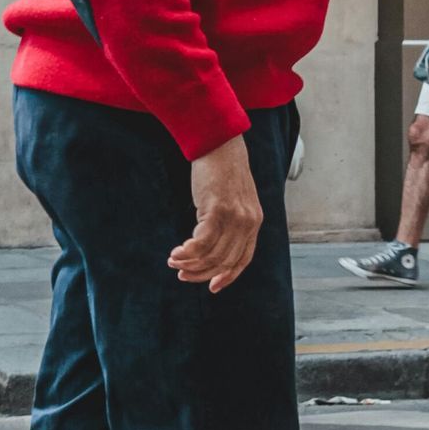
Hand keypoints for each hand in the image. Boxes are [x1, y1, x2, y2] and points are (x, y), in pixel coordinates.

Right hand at [169, 134, 262, 293]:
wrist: (219, 143)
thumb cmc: (221, 169)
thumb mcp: (233, 198)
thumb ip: (231, 219)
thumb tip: (213, 242)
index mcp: (254, 222)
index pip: (243, 259)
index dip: (227, 276)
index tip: (212, 286)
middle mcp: (248, 222)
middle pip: (225, 261)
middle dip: (202, 272)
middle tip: (182, 274)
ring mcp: (235, 216)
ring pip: (212, 254)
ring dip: (190, 262)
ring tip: (174, 261)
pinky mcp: (218, 209)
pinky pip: (202, 242)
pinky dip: (187, 251)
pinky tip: (176, 251)